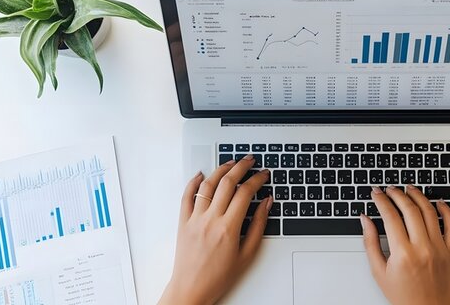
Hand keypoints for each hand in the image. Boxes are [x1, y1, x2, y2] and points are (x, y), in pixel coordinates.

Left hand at [159, 155, 270, 304]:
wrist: (192, 288)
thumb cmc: (219, 276)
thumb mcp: (247, 254)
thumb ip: (258, 225)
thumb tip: (266, 203)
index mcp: (229, 228)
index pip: (246, 193)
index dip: (257, 179)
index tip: (264, 175)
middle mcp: (211, 219)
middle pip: (227, 182)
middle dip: (241, 167)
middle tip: (250, 161)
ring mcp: (195, 219)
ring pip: (207, 184)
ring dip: (220, 169)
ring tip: (231, 163)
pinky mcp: (183, 222)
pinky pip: (186, 196)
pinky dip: (193, 182)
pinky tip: (201, 174)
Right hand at [360, 185, 449, 304]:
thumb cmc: (404, 296)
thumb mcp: (379, 272)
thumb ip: (370, 243)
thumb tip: (365, 221)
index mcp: (403, 254)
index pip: (390, 217)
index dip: (381, 200)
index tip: (376, 193)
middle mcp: (423, 248)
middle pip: (410, 210)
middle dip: (397, 194)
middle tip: (390, 189)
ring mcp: (439, 248)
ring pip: (430, 212)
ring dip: (418, 196)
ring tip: (409, 189)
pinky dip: (445, 210)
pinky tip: (437, 202)